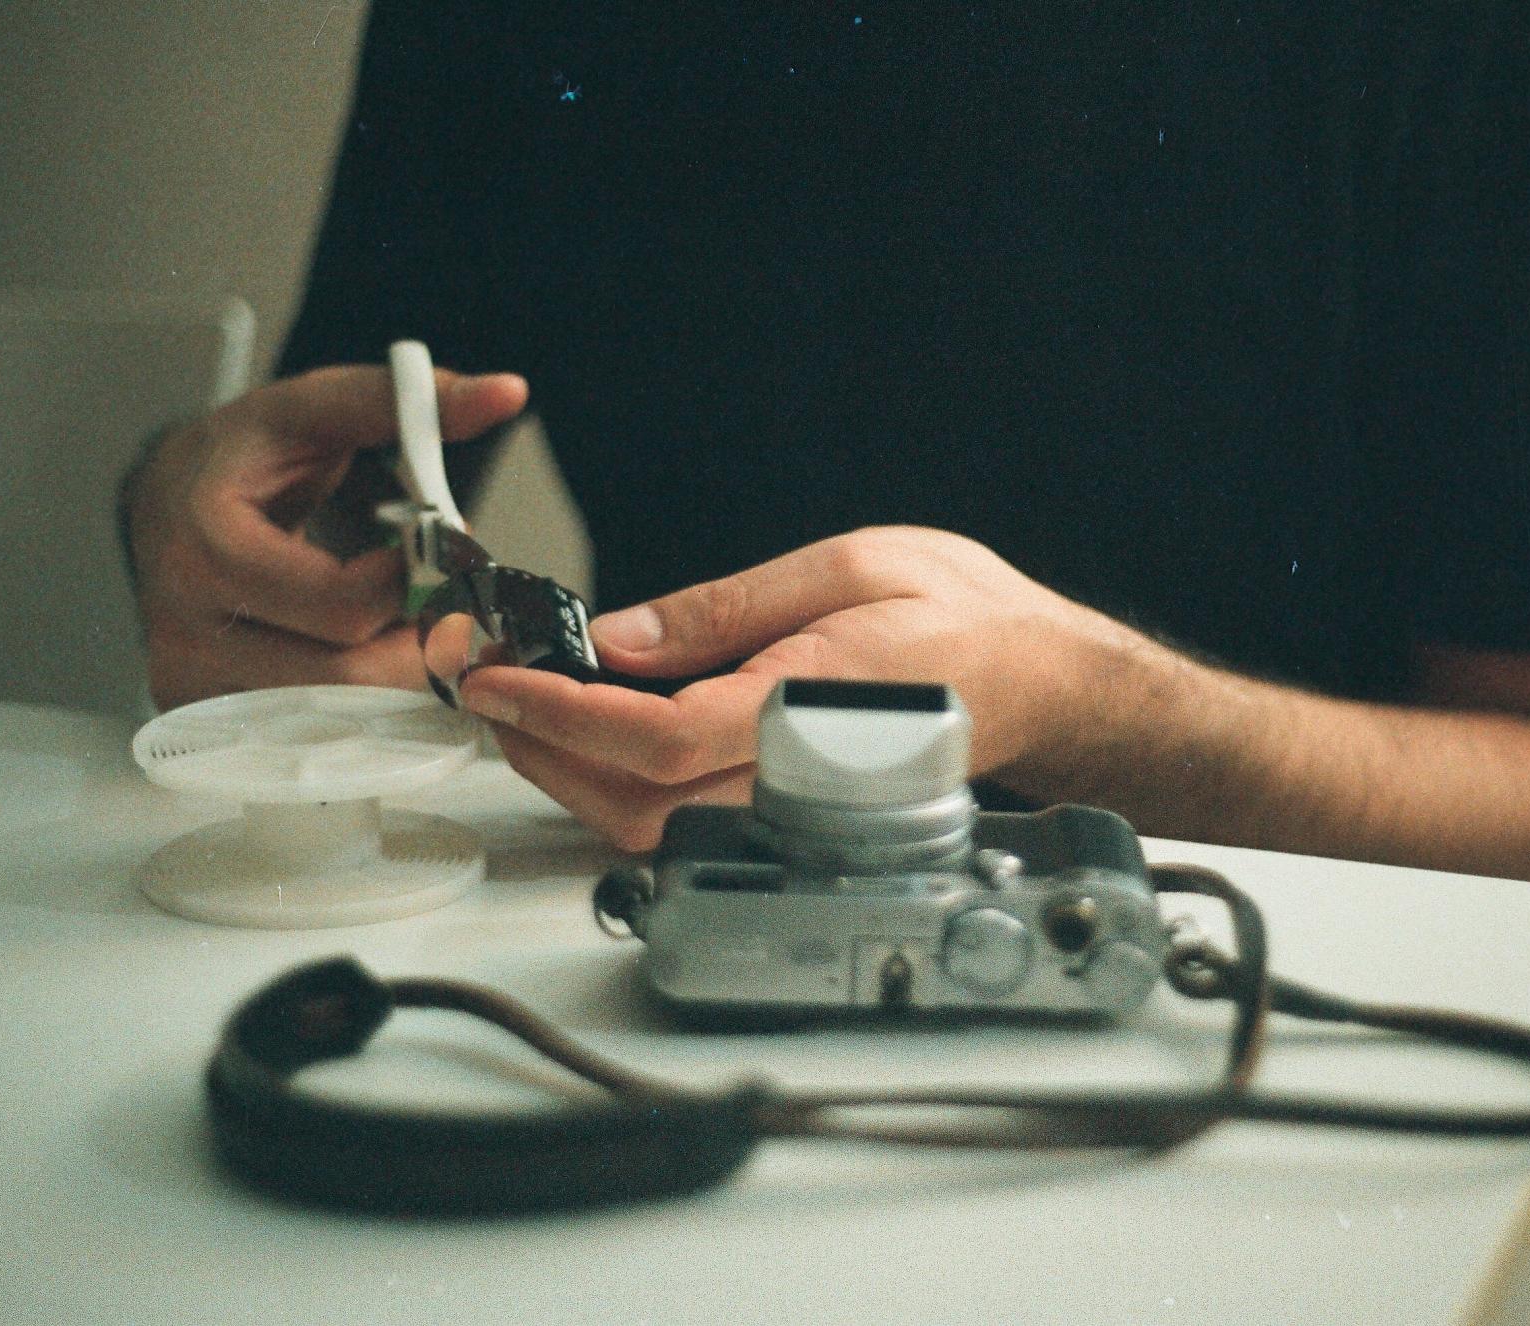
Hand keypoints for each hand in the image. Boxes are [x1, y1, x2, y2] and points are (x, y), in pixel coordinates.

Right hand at [124, 364, 527, 708]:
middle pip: (343, 682)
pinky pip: (300, 738)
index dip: (406, 588)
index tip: (419, 556)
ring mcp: (186, 679)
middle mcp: (183, 625)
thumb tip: (505, 393)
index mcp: (207, 545)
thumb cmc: (246, 455)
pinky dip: (354, 711)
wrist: (168, 497)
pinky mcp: (199, 716)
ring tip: (404, 633)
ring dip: (390, 685)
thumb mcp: (320, 410)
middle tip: (439, 612)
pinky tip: (366, 665)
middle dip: (414, 650)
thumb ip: (410, 403)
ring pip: (328, 722)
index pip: (342, 607)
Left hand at [455, 526, 1129, 849]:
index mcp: (817, 705)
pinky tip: (589, 728)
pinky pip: (680, 820)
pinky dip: (613, 781)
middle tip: (486, 679)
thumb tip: (618, 638)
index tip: (498, 676)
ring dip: (567, 771)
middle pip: (632, 802)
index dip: (563, 714)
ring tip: (523, 699)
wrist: (1043, 683)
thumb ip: (726, 610)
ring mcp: (793, 806)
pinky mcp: (787, 812)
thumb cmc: (967, 616)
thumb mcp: (848, 568)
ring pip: (647, 827)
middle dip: (539, 748)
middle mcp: (801, 774)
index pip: (660, 737)